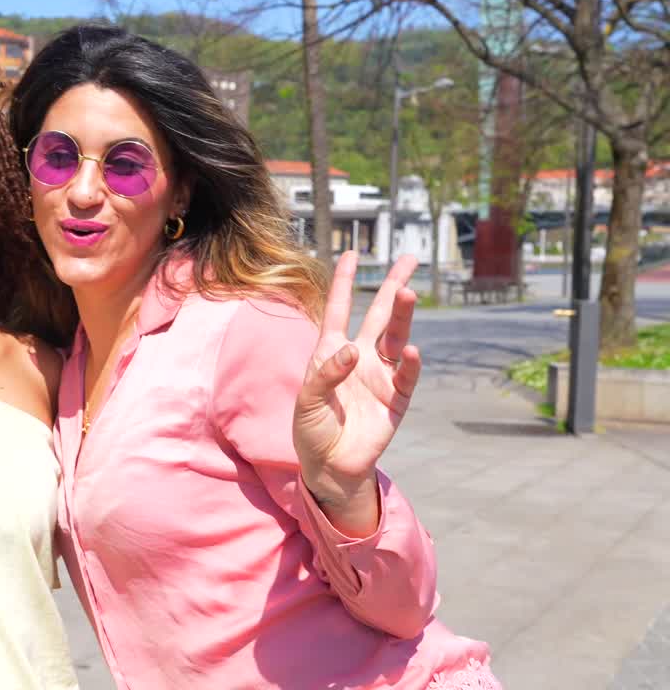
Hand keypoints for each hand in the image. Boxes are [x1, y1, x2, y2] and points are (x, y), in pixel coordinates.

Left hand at [293, 253, 421, 535]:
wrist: (330, 465)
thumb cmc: (312, 429)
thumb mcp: (308, 400)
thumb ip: (326, 374)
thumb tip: (351, 351)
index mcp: (332, 352)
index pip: (338, 310)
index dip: (343, 283)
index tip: (350, 254)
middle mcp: (360, 358)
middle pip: (379, 316)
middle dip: (393, 288)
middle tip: (409, 261)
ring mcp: (380, 377)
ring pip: (396, 338)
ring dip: (402, 316)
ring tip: (407, 292)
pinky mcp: (396, 400)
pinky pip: (406, 377)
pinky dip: (410, 363)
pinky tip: (412, 349)